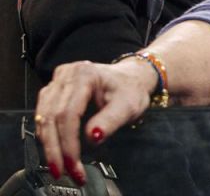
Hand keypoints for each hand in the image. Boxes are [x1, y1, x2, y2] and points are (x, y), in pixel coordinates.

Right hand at [33, 59, 155, 183]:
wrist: (130, 79)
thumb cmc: (130, 89)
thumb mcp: (128, 105)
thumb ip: (111, 120)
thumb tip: (93, 137)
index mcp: (85, 75)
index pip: (68, 113)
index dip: (68, 143)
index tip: (73, 163)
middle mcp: (66, 75)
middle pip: (51, 117)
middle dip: (56, 149)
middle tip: (62, 171)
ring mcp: (57, 83)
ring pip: (43, 119)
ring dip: (49, 146)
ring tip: (59, 166)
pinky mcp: (53, 92)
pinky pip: (43, 117)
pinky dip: (48, 137)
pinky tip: (56, 150)